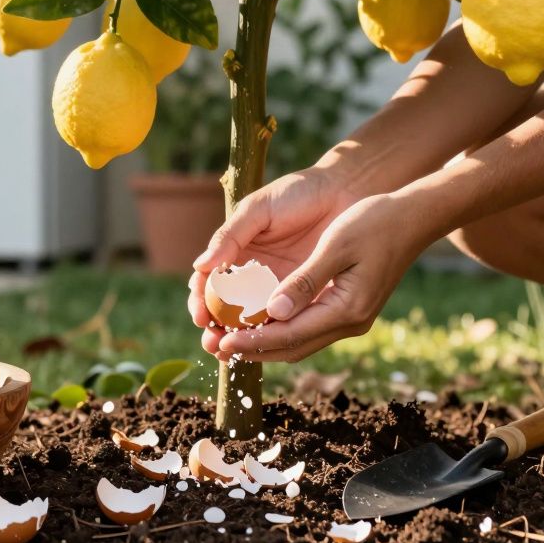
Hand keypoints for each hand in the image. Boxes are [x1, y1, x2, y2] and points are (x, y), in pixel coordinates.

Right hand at [188, 167, 362, 355]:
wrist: (344, 191)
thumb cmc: (297, 193)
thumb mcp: (258, 210)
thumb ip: (230, 236)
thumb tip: (199, 266)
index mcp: (235, 253)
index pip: (208, 284)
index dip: (200, 302)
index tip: (200, 316)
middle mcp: (252, 275)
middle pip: (225, 310)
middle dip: (214, 330)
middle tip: (212, 343)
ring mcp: (277, 288)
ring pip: (252, 322)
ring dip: (239, 339)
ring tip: (229, 351)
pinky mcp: (303, 297)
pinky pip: (284, 321)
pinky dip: (272, 334)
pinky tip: (263, 345)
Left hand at [214, 194, 439, 361]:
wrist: (413, 217)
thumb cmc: (374, 222)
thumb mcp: (336, 246)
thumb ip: (305, 281)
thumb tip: (274, 311)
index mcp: (348, 309)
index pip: (291, 335)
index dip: (254, 341)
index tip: (222, 342)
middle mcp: (351, 322)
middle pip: (293, 348)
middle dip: (253, 350)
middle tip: (216, 348)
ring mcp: (352, 318)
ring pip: (300, 342)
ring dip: (265, 344)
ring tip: (229, 340)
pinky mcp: (349, 309)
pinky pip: (309, 328)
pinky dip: (281, 330)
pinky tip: (259, 322)